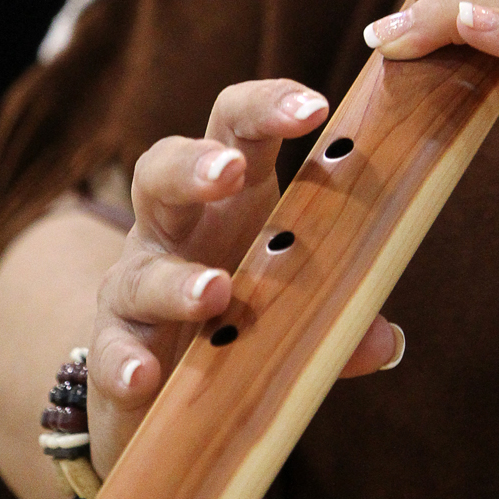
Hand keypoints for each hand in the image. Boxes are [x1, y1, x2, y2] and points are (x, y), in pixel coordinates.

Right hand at [88, 79, 403, 477]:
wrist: (171, 391)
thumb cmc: (244, 313)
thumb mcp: (295, 303)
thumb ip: (339, 318)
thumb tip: (386, 342)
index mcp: (233, 197)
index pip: (239, 128)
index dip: (269, 107)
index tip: (313, 107)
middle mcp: (176, 227)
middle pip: (163, 169)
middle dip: (195, 165)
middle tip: (232, 172)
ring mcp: (137, 283)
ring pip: (140, 266)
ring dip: (177, 279)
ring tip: (215, 291)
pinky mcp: (116, 346)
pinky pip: (111, 348)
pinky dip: (124, 361)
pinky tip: (144, 375)